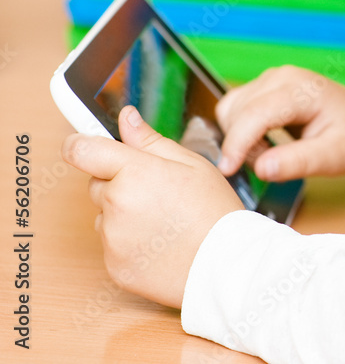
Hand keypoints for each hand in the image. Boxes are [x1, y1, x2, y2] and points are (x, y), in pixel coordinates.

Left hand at [62, 105, 243, 309]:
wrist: (225, 265)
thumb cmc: (214, 211)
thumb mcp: (192, 164)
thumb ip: (151, 141)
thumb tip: (126, 118)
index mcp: (135, 173)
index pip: (81, 151)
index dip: (79, 144)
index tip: (82, 144)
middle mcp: (116, 205)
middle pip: (96, 183)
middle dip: (117, 182)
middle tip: (156, 190)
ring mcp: (112, 238)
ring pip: (105, 215)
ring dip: (123, 213)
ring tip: (163, 220)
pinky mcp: (113, 265)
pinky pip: (111, 243)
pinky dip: (129, 240)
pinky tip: (159, 241)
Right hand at [215, 65, 344, 180]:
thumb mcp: (335, 157)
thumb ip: (299, 162)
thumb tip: (261, 168)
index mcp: (302, 89)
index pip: (255, 113)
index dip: (237, 143)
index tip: (227, 171)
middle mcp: (282, 76)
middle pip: (238, 112)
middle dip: (242, 145)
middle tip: (271, 166)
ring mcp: (271, 79)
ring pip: (231, 109)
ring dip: (239, 137)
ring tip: (272, 153)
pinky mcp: (263, 87)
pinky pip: (235, 109)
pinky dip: (240, 130)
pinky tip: (264, 142)